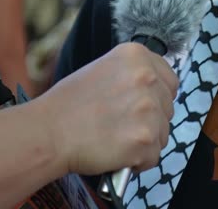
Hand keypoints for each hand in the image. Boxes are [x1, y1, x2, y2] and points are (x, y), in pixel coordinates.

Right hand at [37, 43, 176, 175]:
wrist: (48, 132)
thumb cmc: (67, 105)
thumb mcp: (102, 70)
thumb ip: (132, 76)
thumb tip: (152, 91)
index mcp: (136, 56)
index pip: (169, 81)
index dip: (157, 98)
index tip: (143, 107)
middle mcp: (147, 78)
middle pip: (167, 109)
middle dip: (150, 121)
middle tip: (121, 126)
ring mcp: (148, 109)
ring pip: (162, 134)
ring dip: (143, 142)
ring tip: (115, 140)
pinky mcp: (144, 139)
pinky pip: (153, 157)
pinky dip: (137, 162)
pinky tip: (116, 154)